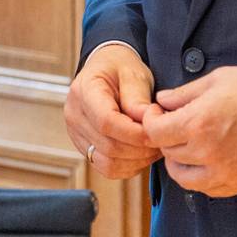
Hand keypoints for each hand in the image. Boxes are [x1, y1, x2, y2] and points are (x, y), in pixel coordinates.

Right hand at [65, 42, 159, 178]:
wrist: (106, 68)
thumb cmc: (119, 68)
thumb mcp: (134, 73)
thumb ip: (138, 98)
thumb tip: (146, 122)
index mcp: (84, 91)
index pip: (106, 122)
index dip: (135, 133)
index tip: (156, 132)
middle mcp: (75, 115)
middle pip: (109, 146)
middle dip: (141, 148)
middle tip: (162, 140)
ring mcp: (76, 133)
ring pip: (108, 162)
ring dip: (136, 160)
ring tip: (153, 146)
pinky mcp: (84, 147)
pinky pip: (106, 168)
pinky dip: (128, 166)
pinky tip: (141, 152)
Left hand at [141, 65, 236, 196]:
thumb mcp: (218, 80)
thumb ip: (184, 93)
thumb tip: (162, 101)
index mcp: (198, 124)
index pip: (154, 132)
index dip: (150, 120)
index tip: (158, 112)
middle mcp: (208, 152)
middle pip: (167, 153)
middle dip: (165, 137)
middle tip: (174, 124)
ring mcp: (225, 172)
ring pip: (183, 177)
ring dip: (179, 161)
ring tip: (188, 144)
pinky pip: (207, 189)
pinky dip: (200, 177)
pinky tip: (207, 160)